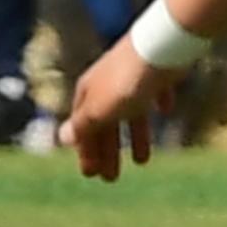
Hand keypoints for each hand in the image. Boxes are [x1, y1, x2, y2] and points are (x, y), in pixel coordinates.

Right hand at [64, 41, 179, 180]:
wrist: (159, 48)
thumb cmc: (126, 82)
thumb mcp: (100, 110)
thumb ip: (83, 125)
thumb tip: (61, 137)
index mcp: (90, 93)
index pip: (83, 129)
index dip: (86, 152)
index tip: (91, 175)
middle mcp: (108, 84)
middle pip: (106, 124)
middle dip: (107, 150)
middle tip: (111, 178)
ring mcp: (133, 77)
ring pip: (131, 112)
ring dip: (134, 136)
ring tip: (142, 161)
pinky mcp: (158, 71)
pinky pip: (156, 91)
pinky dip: (158, 102)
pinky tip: (165, 111)